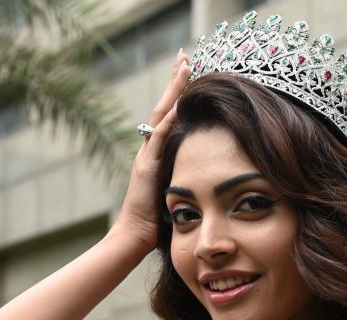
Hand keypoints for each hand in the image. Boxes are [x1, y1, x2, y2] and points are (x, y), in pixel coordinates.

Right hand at [113, 48, 190, 249]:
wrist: (135, 237)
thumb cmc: (158, 222)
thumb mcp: (177, 192)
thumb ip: (188, 178)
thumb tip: (210, 173)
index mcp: (158, 154)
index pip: (170, 116)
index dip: (180, 94)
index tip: (190, 71)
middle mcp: (150, 149)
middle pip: (164, 107)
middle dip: (176, 81)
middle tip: (185, 55)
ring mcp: (146, 155)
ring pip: (161, 114)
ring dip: (174, 90)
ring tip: (184, 65)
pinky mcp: (146, 167)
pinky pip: (158, 137)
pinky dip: (168, 119)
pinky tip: (178, 102)